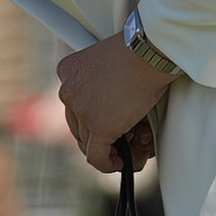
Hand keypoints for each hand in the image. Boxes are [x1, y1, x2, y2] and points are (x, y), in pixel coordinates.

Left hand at [55, 35, 166, 173]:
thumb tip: (112, 110)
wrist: (148, 51)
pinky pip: (97, 157)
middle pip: (79, 125)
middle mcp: (67, 90)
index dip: (91, 116)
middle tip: (125, 136)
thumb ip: (101, 84)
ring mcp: (81, 110)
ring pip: (89, 142)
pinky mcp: (98, 128)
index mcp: (68, 71)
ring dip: (112, 146)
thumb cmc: (137, 51)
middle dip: (100, 135)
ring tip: (135, 140)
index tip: (109, 119)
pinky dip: (109, 164)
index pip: (74, 104)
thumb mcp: (108, 63)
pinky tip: (121, 163)